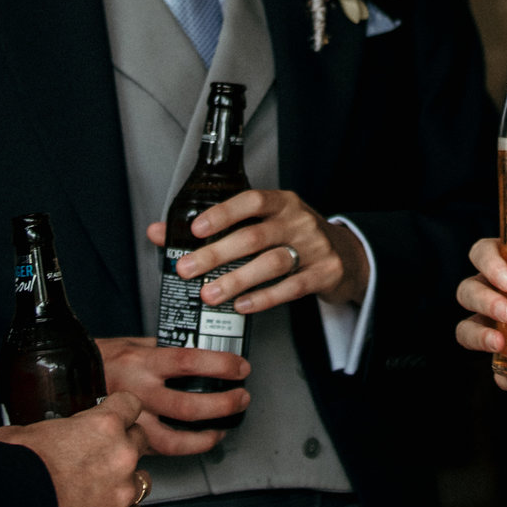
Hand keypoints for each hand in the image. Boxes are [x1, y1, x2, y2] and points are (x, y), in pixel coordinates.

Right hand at [0, 391, 149, 506]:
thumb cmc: (15, 471)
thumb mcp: (18, 434)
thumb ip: (31, 431)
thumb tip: (12, 437)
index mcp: (102, 425)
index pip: (130, 404)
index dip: (120, 408)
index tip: (114, 412)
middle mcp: (120, 456)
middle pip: (140, 440)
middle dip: (124, 443)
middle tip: (102, 451)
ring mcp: (121, 491)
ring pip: (144, 480)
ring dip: (128, 480)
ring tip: (108, 484)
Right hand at [97, 335, 248, 456]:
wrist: (62, 381)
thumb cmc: (98, 360)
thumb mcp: (131, 343)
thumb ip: (162, 349)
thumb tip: (195, 351)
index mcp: (141, 363)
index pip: (188, 361)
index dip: (220, 366)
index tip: (240, 367)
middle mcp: (138, 393)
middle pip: (188, 406)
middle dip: (223, 405)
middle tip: (241, 399)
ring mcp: (131, 422)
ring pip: (174, 440)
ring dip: (205, 438)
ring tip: (222, 430)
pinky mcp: (126, 440)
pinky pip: (158, 451)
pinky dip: (181, 450)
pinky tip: (196, 442)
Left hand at [149, 188, 366, 315]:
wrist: (348, 256)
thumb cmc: (294, 238)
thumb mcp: (265, 224)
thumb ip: (217, 228)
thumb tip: (159, 233)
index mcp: (282, 202)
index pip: (252, 200)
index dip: (223, 213)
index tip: (195, 229)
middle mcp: (299, 220)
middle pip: (255, 236)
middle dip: (217, 254)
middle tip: (188, 270)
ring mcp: (315, 247)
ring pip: (272, 263)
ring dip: (237, 280)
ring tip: (210, 295)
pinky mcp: (325, 273)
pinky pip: (292, 287)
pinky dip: (264, 298)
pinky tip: (242, 306)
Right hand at [452, 236, 506, 392]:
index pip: (483, 253)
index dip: (488, 263)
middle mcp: (497, 290)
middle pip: (468, 290)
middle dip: (483, 301)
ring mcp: (498, 324)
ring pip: (466, 327)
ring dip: (477, 336)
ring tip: (500, 344)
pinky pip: (496, 369)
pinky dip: (506, 378)